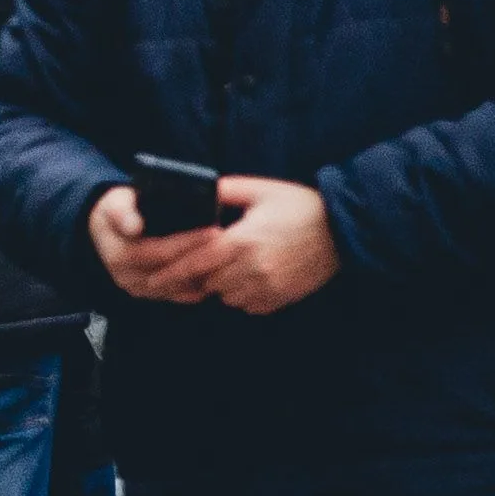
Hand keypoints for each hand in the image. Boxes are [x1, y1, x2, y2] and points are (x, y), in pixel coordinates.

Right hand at [86, 184, 222, 303]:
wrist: (106, 230)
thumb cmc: (116, 211)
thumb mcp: (115, 204)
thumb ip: (122, 213)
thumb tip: (133, 226)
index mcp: (119, 255)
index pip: (160, 252)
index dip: (188, 243)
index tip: (215, 231)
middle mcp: (128, 277)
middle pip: (175, 272)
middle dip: (204, 257)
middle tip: (232, 244)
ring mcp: (140, 289)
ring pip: (181, 287)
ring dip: (206, 274)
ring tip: (231, 257)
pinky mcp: (151, 294)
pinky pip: (181, 295)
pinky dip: (200, 285)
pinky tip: (218, 272)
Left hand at [181, 174, 338, 313]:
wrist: (343, 230)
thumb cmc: (300, 206)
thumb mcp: (260, 189)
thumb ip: (225, 190)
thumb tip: (198, 191)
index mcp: (242, 241)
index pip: (195, 264)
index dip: (170, 273)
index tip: (151, 280)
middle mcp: (251, 269)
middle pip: (207, 283)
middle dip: (199, 274)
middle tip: (195, 263)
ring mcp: (268, 287)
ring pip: (226, 296)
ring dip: (220, 285)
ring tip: (227, 266)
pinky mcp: (282, 298)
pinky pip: (249, 305)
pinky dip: (241, 295)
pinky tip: (248, 277)